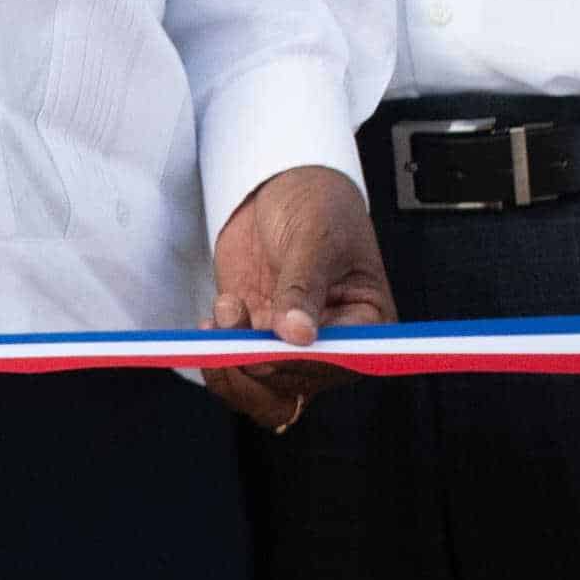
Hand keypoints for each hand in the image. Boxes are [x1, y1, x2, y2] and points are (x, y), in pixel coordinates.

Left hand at [206, 163, 393, 433]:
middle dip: (256, 366)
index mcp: (368, 326)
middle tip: (232, 332)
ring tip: (221, 319)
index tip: (267, 348)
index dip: (301, 365)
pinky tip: (212, 320)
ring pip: (261, 390)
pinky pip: (235, 368)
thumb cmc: (318, 207)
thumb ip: (304, 285)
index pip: (338, 364)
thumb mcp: (317, 237)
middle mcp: (330, 345)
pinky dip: (216, 355)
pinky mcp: (254, 335)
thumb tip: (298, 334)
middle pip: (295, 387)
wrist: (282, 189)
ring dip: (231, 368)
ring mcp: (288, 344)